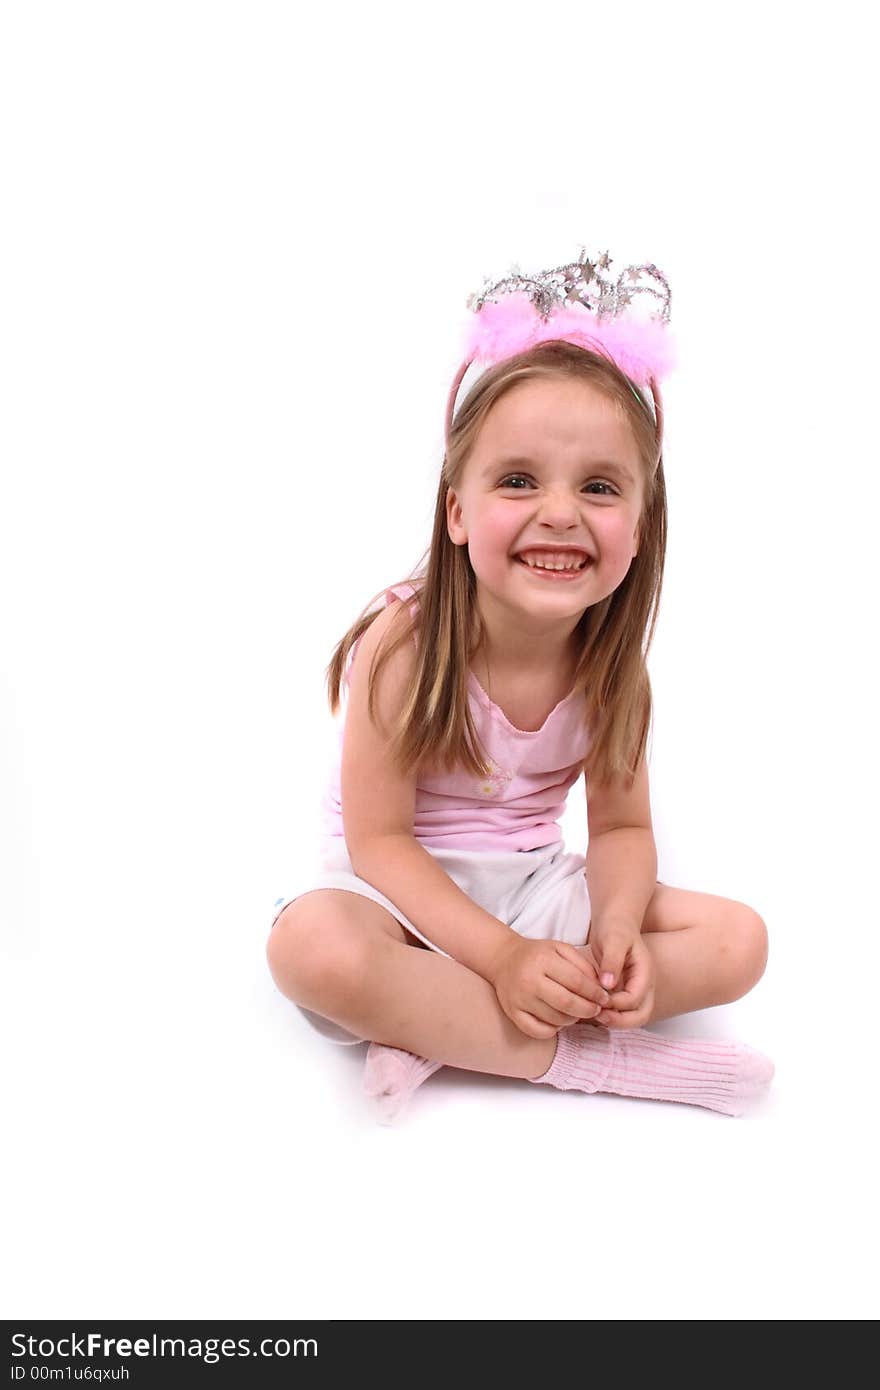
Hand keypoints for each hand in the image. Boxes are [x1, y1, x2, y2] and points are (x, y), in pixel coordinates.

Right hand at [488, 937, 610, 1040]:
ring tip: (577, 1012)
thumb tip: (600, 988)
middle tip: (595, 1010)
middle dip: (587, 1010)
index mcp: (543, 960)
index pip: (577, 982)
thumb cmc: (537, 954)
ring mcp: (519, 998)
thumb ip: (583, 965)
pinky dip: (553, 1030)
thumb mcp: (561, 949)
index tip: (605, 998)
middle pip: (566, 1003)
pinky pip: (538, 1031)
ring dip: (572, 1019)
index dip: (595, 993)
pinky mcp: (512, 1013)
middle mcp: (529, 980)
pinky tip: (558, 1020)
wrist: (503, 958)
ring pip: (554, 1019)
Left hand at [585, 927, 655, 1028]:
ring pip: (631, 1017)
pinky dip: (608, 1014)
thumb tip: (608, 985)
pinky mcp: (623, 992)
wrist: (614, 922)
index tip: (597, 1000)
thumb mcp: (614, 940)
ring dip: (614, 1020)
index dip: (616, 1005)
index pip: (635, 1000)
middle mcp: (643, 985)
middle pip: (640, 1016)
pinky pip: (620, 1011)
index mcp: (645, 974)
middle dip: (620, 1021)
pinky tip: (590, 1007)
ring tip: (592, 1013)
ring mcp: (634, 990)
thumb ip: (612, 961)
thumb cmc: (615, 927)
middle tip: (597, 1016)